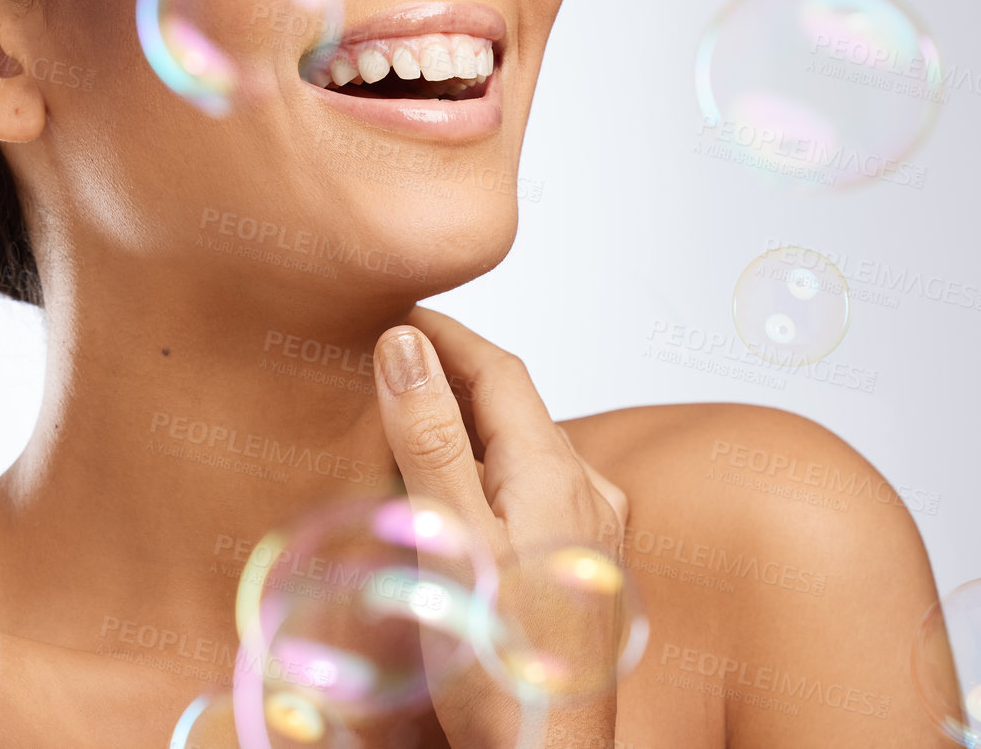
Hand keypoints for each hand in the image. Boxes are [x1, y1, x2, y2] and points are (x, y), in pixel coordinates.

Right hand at [373, 306, 631, 747]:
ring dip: (468, 421)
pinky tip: (452, 491)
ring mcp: (593, 531)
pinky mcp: (585, 566)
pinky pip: (533, 489)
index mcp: (557, 474)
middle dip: (451, 372)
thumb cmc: (498, 670)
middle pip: (514, 404)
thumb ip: (428, 437)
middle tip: (386, 354)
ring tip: (405, 414)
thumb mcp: (448, 540)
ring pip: (523, 447)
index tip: (393, 309)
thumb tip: (406, 343)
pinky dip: (487, 467)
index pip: (498, 368)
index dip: (444, 331)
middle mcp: (588, 492)